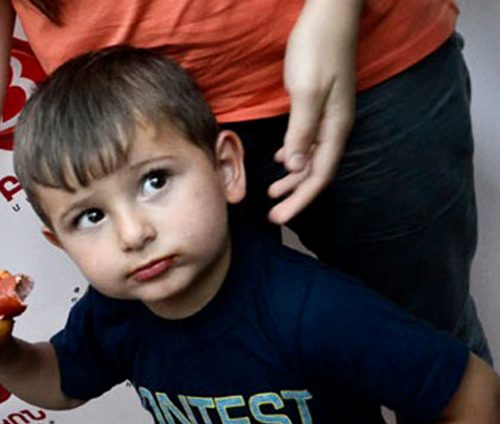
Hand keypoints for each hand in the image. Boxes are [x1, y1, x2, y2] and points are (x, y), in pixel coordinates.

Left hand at [267, 0, 359, 224]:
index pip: (319, 175)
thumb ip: (302, 131)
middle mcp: (336, 125)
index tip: (279, 218)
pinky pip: (310, 140)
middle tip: (273, 215)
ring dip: (294, 177)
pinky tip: (282, 159)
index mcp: (336, 127)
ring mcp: (330, 115)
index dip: (300, 200)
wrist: (329, 15)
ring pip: (313, 158)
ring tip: (273, 193)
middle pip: (317, 171)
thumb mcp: (307, 91)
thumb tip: (296, 167)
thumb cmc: (318, 49)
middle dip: (295, 196)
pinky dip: (295, 155)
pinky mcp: (320, 104)